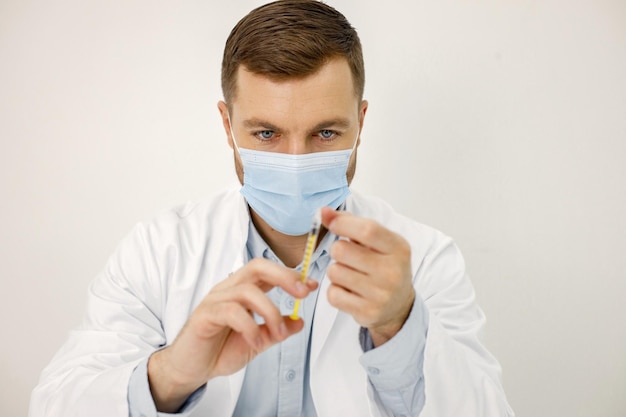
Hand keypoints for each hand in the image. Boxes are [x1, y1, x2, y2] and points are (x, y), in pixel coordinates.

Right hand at [148, 258, 317, 411]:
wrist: (190, 369)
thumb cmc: (219, 350)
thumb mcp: (257, 341)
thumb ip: (276, 331)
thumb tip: (299, 321)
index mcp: (242, 290)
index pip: (267, 272)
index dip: (290, 275)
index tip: (311, 285)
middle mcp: (228, 289)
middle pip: (257, 267)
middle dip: (283, 277)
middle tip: (302, 294)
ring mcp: (215, 300)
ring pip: (248, 291)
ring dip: (270, 313)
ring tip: (277, 335)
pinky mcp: (205, 315)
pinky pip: (231, 312)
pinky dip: (250, 327)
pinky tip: (255, 343)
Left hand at [321, 207, 414, 346]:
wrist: (399, 306)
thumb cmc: (384, 266)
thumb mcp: (378, 242)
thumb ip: (352, 223)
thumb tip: (323, 212)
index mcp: (398, 248)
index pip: (367, 230)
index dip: (343, 224)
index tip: (333, 223)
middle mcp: (392, 271)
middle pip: (342, 250)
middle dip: (337, 250)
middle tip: (347, 256)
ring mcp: (381, 294)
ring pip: (334, 272)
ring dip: (336, 271)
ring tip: (350, 275)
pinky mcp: (368, 312)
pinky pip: (333, 294)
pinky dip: (335, 291)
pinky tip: (349, 291)